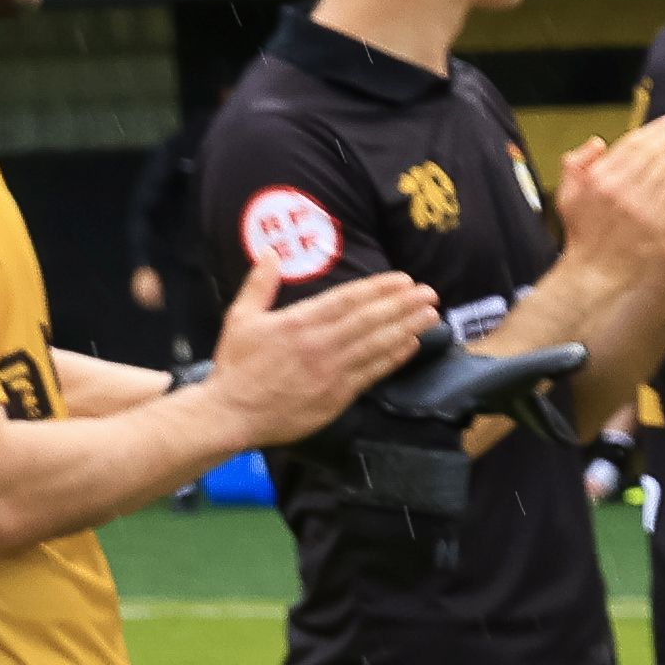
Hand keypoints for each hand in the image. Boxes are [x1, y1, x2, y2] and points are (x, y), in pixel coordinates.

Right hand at [199, 248, 446, 445]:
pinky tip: (412, 345)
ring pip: (376, 344)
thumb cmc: (237, 365)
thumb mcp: (241, 318)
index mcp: (297, 322)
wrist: (233, 413)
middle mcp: (320, 344)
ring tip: (431, 314)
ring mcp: (332, 370)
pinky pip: (372, 372)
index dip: (378, 289)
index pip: (346, 300)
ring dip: (407, 327)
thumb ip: (259, 285)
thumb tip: (269, 252)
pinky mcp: (339, 395)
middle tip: (429, 292)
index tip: (403, 279)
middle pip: (369, 319)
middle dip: (402, 304)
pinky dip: (394, 358)